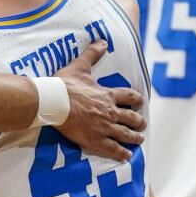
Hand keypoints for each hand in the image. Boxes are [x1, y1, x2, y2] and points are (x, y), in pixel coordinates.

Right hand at [56, 42, 144, 160]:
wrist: (54, 102)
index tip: (140, 103)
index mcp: (108, 95)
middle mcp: (111, 112)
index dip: (136, 100)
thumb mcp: (80, 66)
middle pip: (131, 118)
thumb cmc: (65, 84)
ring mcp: (105, 127)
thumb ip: (92, 54)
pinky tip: (127, 156)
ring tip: (139, 140)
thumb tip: (102, 40)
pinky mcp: (96, 140)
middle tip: (142, 124)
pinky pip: (114, 149)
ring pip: (126, 134)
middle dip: (139, 121)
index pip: (129, 96)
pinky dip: (122, 153)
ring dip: (135, 137)